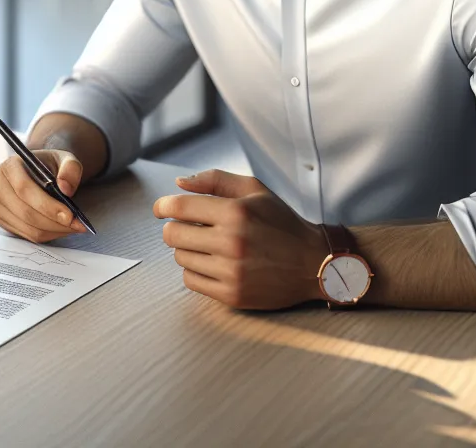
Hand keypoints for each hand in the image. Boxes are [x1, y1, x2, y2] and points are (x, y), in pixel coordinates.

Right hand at [0, 148, 86, 241]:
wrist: (41, 174)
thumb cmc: (51, 167)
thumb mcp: (65, 160)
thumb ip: (70, 169)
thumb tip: (66, 188)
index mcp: (9, 167)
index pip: (24, 189)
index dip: (47, 205)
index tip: (69, 215)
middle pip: (25, 212)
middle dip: (54, 222)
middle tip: (78, 225)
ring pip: (28, 227)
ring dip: (54, 231)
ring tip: (73, 226)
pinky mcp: (3, 221)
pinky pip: (28, 235)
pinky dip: (48, 235)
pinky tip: (61, 228)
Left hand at [152, 170, 326, 309]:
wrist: (314, 263)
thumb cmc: (281, 223)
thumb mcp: (255, 191)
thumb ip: (215, 180)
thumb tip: (178, 184)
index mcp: (235, 212)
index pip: (179, 208)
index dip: (163, 206)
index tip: (161, 209)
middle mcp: (231, 242)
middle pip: (172, 235)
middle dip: (176, 228)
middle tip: (190, 228)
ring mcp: (231, 272)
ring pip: (180, 258)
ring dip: (188, 250)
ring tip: (209, 246)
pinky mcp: (232, 295)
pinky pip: (191, 281)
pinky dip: (196, 271)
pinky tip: (212, 264)